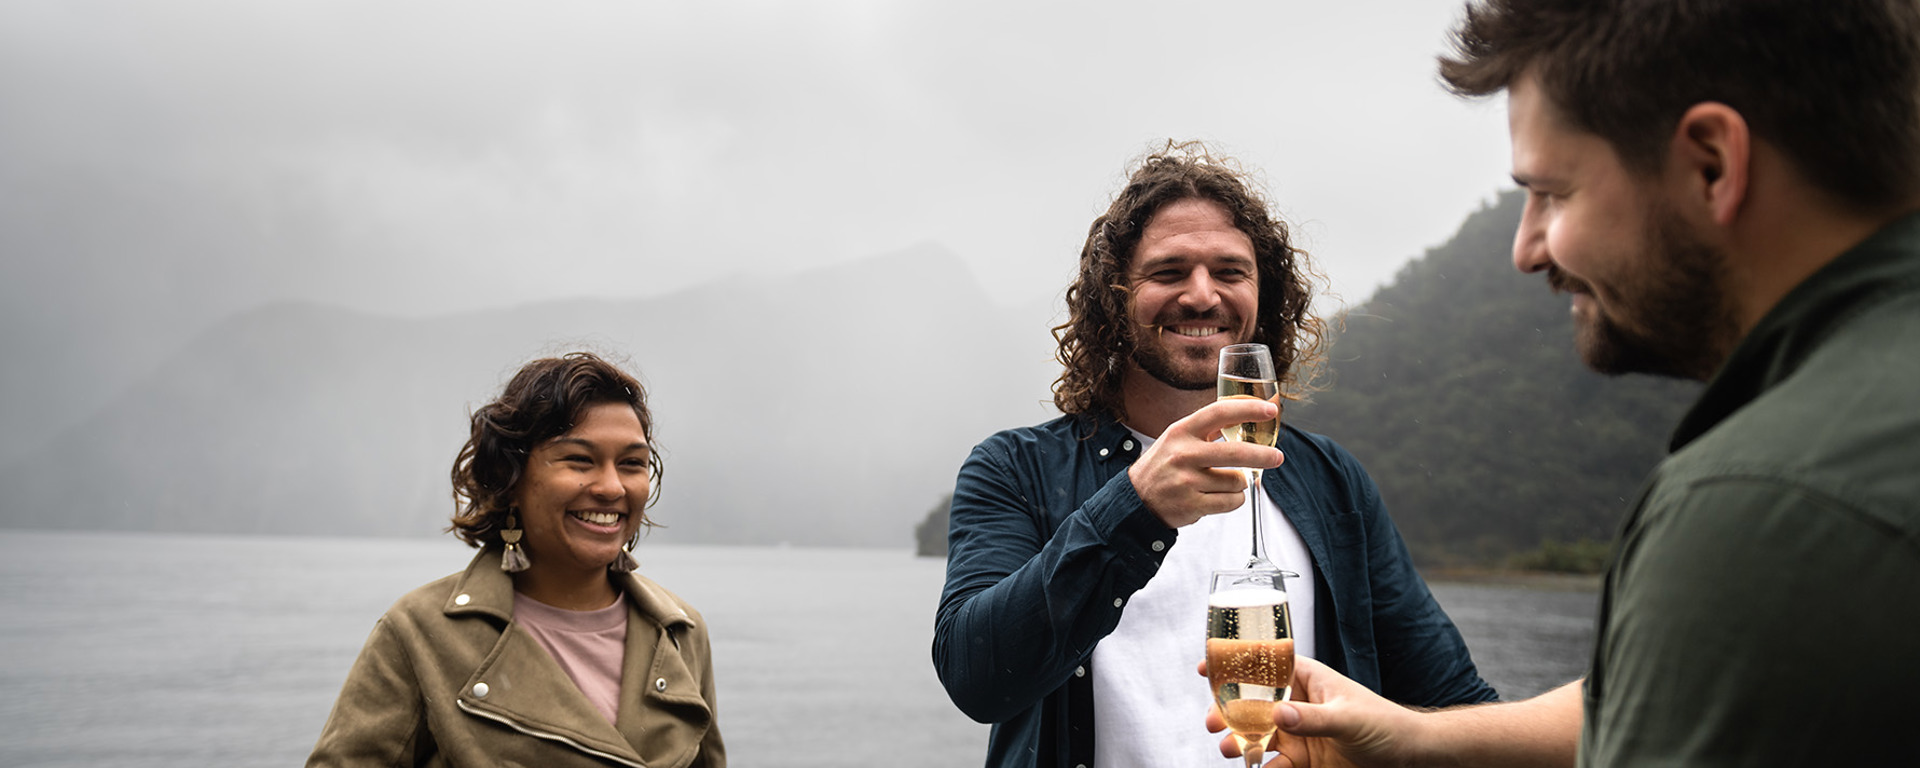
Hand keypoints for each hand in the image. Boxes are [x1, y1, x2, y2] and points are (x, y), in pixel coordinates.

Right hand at [1129, 397, 1283, 527]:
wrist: (1135, 500)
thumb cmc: (1162, 466)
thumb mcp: (1177, 439)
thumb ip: (1207, 429)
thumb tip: (1244, 415)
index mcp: (1181, 431)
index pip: (1219, 412)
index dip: (1248, 409)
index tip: (1269, 410)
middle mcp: (1184, 454)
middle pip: (1236, 452)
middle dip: (1263, 456)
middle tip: (1277, 457)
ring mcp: (1187, 481)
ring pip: (1237, 481)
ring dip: (1238, 484)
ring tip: (1219, 484)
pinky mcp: (1192, 505)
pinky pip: (1232, 502)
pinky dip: (1233, 500)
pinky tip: (1217, 497)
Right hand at [1200, 657, 1415, 767]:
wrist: (1409, 758)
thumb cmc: (1386, 725)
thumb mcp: (1349, 718)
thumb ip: (1313, 718)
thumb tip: (1278, 714)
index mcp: (1308, 679)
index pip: (1265, 664)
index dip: (1235, 663)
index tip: (1206, 667)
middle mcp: (1298, 703)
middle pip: (1252, 702)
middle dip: (1228, 710)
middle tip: (1211, 721)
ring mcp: (1299, 732)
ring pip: (1258, 734)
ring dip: (1239, 740)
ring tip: (1228, 748)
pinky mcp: (1303, 759)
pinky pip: (1274, 762)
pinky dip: (1263, 766)